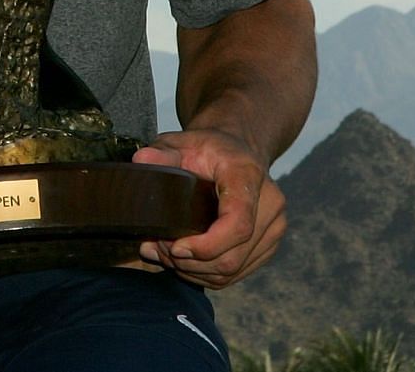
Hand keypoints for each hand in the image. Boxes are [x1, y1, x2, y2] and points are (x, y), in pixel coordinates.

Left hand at [132, 128, 286, 287]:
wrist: (236, 151)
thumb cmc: (207, 148)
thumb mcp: (181, 142)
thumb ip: (162, 153)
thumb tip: (141, 160)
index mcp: (248, 175)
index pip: (238, 223)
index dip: (206, 246)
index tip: (174, 247)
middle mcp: (270, 204)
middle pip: (232, 255)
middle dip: (190, 262)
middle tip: (158, 248)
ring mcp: (273, 227)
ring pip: (232, 270)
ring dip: (194, 270)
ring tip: (165, 253)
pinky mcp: (268, 245)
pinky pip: (236, 273)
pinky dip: (205, 273)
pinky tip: (183, 260)